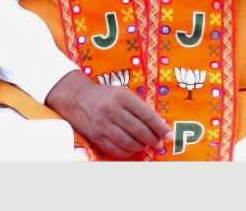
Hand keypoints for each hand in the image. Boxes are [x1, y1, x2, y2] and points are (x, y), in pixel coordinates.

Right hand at [44, 71, 171, 158]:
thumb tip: (158, 126)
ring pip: (129, 142)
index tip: (169, 135)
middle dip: (153, 140)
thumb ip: (139, 107)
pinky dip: (127, 152)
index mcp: (122, 96)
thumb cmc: (105, 95)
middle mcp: (112, 110)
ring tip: (144, 144)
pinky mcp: (96, 136)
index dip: (160, 127)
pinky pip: (116, 150)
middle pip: (139, 130)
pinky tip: (132, 149)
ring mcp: (103, 124)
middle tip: (159, 143)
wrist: (76, 98)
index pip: (146, 115)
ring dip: (140, 146)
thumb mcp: (122, 93)